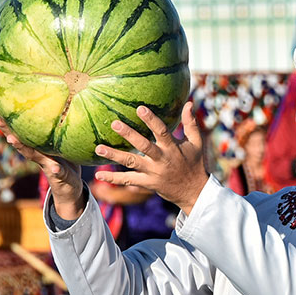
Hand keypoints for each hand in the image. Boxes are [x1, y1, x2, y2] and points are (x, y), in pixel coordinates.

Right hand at [0, 116, 86, 219]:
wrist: (70, 188)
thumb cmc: (66, 163)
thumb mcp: (61, 147)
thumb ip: (55, 136)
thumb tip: (56, 112)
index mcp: (40, 148)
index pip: (23, 134)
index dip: (10, 125)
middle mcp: (39, 156)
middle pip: (22, 143)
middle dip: (9, 131)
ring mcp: (48, 165)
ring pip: (34, 155)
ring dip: (22, 147)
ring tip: (12, 139)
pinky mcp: (60, 175)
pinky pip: (58, 172)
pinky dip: (55, 169)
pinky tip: (55, 168)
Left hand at [92, 102, 208, 214]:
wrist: (194, 192)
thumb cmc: (194, 163)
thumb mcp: (196, 143)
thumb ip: (190, 123)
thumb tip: (189, 102)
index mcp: (173, 148)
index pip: (161, 131)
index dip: (151, 120)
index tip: (139, 108)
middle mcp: (162, 160)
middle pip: (143, 146)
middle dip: (129, 134)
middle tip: (114, 123)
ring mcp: (153, 172)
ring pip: (131, 163)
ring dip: (114, 155)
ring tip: (98, 148)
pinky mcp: (147, 183)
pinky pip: (128, 181)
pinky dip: (113, 179)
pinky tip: (98, 175)